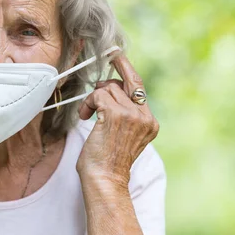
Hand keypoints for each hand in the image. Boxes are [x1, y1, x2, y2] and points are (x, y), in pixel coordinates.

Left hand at [76, 50, 158, 188]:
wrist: (105, 179)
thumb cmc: (107, 161)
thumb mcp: (122, 135)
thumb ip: (123, 114)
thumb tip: (108, 89)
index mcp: (149, 122)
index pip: (138, 88)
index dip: (126, 69)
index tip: (117, 55)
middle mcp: (144, 116)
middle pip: (125, 82)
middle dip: (110, 76)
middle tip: (101, 72)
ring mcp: (132, 115)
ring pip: (108, 87)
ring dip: (93, 99)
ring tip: (88, 115)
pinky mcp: (116, 114)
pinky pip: (98, 95)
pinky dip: (88, 104)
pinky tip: (85, 117)